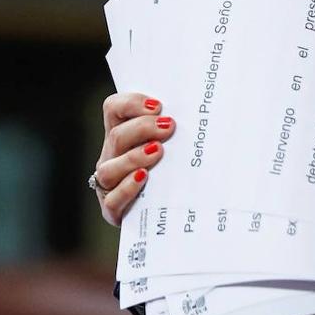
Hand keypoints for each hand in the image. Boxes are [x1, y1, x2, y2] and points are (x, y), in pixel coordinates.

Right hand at [95, 92, 174, 225]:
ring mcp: (110, 184)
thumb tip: (205, 114)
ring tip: (158, 152)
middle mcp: (112, 156)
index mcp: (123, 135)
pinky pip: (112, 200)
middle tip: (169, 127)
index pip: (114, 109)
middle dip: (142, 128)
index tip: (158, 106)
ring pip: (108, 168)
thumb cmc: (177, 172)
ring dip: (133, 157)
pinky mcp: (113, 209)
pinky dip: (127, 188)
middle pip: (116, 136)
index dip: (131, 103)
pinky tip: (143, 178)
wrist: (172, 212)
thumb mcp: (176, 146)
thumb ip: (179, 129)